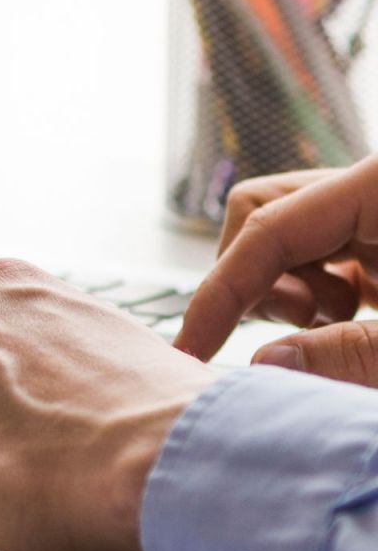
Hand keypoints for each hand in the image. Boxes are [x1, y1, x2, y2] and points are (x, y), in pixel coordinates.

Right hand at [175, 157, 377, 382]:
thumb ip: (354, 355)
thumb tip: (264, 361)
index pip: (269, 225)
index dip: (221, 290)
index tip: (191, 349)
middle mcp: (369, 189)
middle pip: (264, 216)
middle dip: (259, 280)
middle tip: (304, 326)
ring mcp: (372, 213)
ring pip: (285, 237)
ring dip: (292, 291)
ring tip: (345, 323)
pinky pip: (320, 255)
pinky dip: (317, 298)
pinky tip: (350, 322)